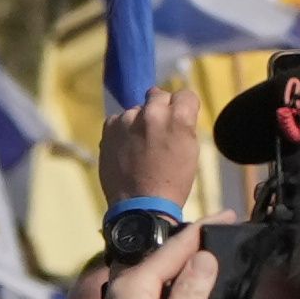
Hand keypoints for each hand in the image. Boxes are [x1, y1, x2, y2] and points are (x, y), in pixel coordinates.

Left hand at [100, 83, 208, 215]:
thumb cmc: (173, 180)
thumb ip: (182, 124)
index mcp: (179, 118)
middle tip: (158, 129)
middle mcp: (152, 112)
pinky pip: (118, 120)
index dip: (183, 107)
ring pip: (137, 108)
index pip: (185, 94)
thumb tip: (172, 111)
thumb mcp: (190, 149)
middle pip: (158, 95)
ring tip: (139, 144)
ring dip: (139, 120)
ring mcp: (128, 119)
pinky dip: (122, 129)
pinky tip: (125, 147)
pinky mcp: (109, 127)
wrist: (141, 204)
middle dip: (160, 108)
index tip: (180, 117)